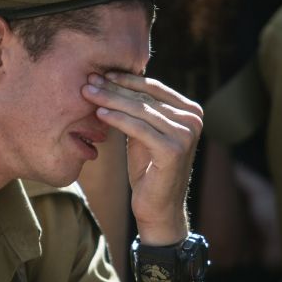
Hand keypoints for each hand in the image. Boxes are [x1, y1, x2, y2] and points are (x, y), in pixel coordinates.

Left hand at [82, 72, 202, 245]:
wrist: (159, 208)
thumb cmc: (149, 171)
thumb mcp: (146, 134)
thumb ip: (141, 110)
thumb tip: (113, 80)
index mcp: (191, 111)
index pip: (154, 88)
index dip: (126, 79)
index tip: (100, 73)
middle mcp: (193, 120)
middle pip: (145, 98)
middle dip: (114, 87)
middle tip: (89, 79)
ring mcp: (186, 134)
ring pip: (140, 110)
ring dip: (111, 99)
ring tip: (87, 93)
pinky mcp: (173, 150)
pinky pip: (138, 128)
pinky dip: (117, 119)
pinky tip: (99, 113)